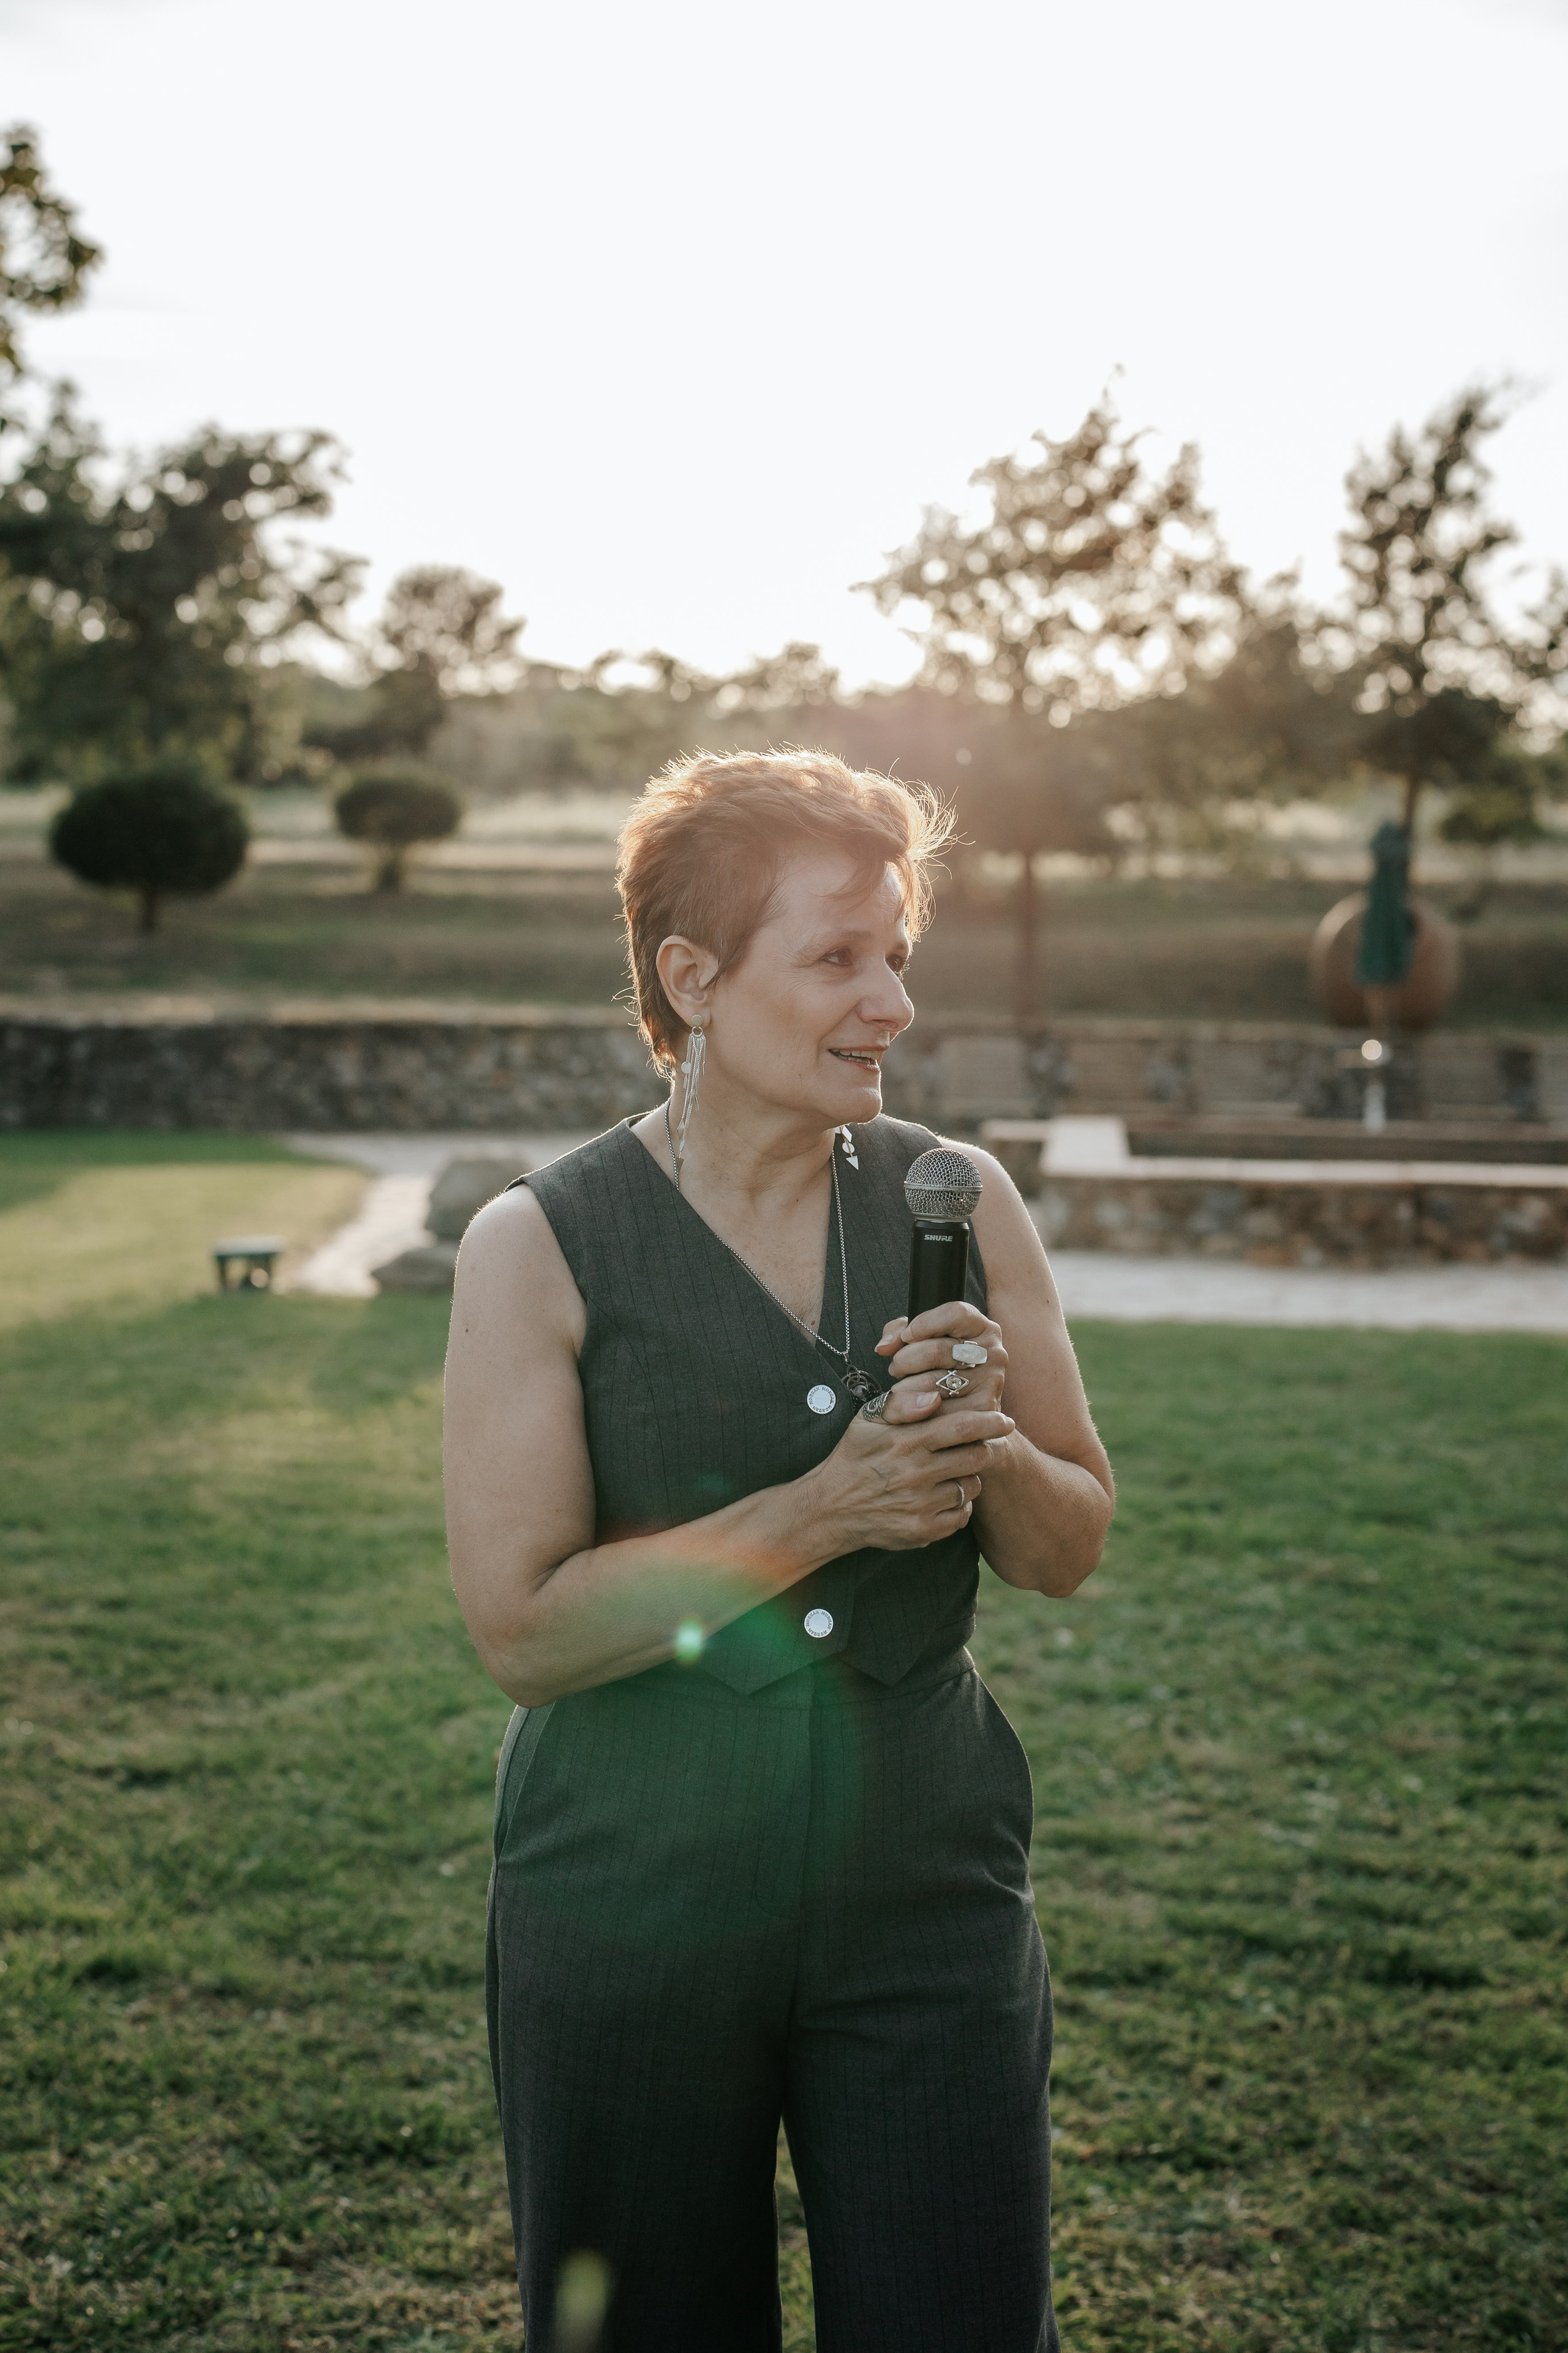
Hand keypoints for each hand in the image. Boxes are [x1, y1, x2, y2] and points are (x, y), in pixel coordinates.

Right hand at [803, 1396, 1014, 1554]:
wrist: (830, 1509)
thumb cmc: (854, 1456)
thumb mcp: (867, 1420)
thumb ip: (901, 1402)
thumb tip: (936, 1396)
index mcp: (905, 1442)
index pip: (962, 1427)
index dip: (990, 1422)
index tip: (1006, 1420)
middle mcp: (915, 1475)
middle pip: (975, 1457)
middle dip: (986, 1447)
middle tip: (985, 1444)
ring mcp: (920, 1506)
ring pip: (972, 1486)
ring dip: (970, 1477)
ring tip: (953, 1471)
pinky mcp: (923, 1531)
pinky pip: (962, 1515)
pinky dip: (959, 1505)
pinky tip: (942, 1496)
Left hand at [875, 1300, 1007, 1420]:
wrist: (967, 1408)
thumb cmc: (943, 1367)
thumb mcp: (925, 1340)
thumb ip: (900, 1333)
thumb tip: (884, 1347)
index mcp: (983, 1328)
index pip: (956, 1313)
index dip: (924, 1323)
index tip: (906, 1337)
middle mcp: (993, 1352)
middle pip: (936, 1350)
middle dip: (905, 1360)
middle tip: (896, 1368)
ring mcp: (992, 1382)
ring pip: (933, 1382)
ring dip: (907, 1387)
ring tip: (902, 1388)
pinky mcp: (983, 1410)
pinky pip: (936, 1409)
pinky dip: (916, 1409)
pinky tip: (913, 1408)